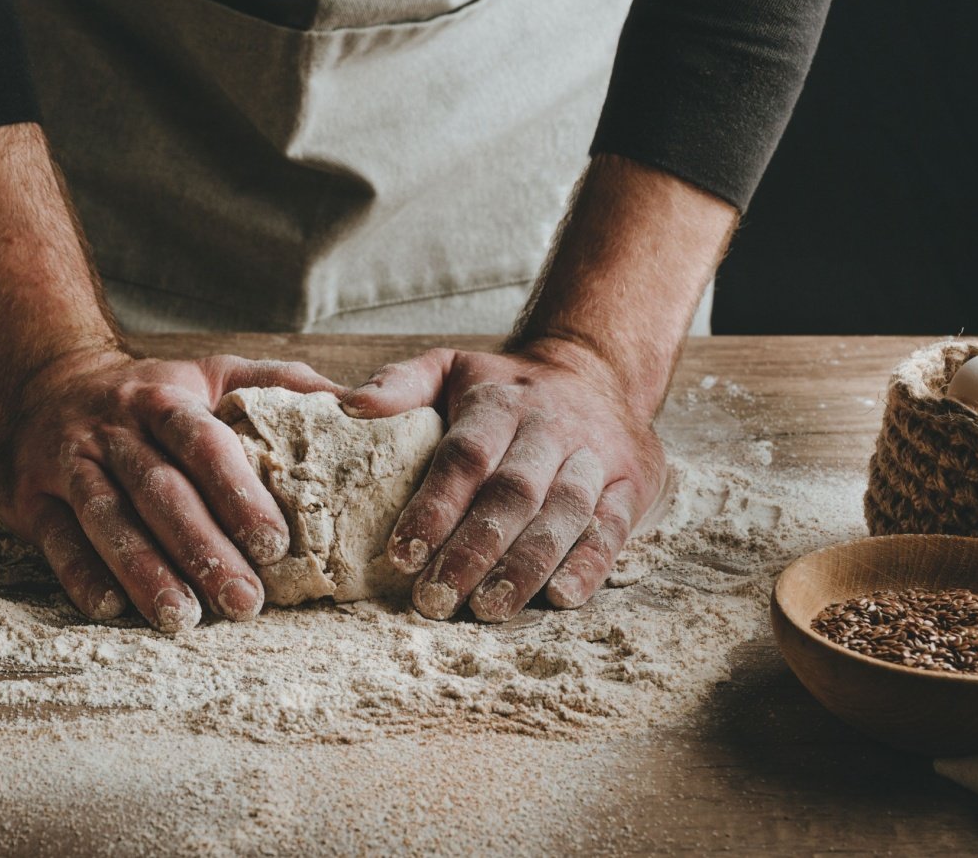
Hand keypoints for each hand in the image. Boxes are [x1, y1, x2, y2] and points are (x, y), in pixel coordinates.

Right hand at [0, 347, 341, 631]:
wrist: (42, 379)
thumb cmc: (150, 393)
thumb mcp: (212, 372)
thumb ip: (279, 385)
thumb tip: (360, 403)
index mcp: (165, 399)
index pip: (204, 443)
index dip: (238, 493)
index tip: (276, 545)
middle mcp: (113, 429)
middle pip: (159, 490)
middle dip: (202, 548)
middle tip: (245, 602)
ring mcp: (67, 462)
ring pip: (107, 519)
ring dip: (144, 571)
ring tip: (183, 619)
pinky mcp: (30, 498)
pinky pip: (57, 540)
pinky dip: (82, 576)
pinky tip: (112, 610)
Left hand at [341, 341, 665, 621]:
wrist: (595, 368)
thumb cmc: (502, 387)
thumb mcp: (448, 367)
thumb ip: (398, 385)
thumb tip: (346, 406)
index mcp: (500, 404)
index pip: (466, 457)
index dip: (435, 507)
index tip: (404, 555)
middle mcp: (550, 428)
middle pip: (513, 492)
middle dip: (473, 550)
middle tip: (436, 599)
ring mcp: (596, 457)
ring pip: (564, 514)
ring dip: (526, 566)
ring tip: (487, 609)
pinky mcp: (631, 484)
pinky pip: (613, 527)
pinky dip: (590, 565)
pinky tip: (561, 598)